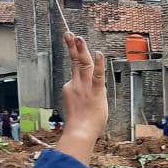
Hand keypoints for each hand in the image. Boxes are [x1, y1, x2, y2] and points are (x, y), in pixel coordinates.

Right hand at [56, 31, 107, 164]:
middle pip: (75, 62)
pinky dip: (99, 64)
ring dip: (81, 50)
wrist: (80, 133)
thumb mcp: (78, 107)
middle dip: (72, 47)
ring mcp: (85, 88)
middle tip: (68, 34)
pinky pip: (98, 76)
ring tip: (78, 37)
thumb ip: (82, 97)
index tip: (74, 46)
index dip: (79, 58)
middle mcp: (76, 85)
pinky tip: (99, 54)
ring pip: (83, 65)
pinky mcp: (96, 92)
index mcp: (72, 88)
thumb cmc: (81, 125)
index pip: (77, 71)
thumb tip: (86, 94)